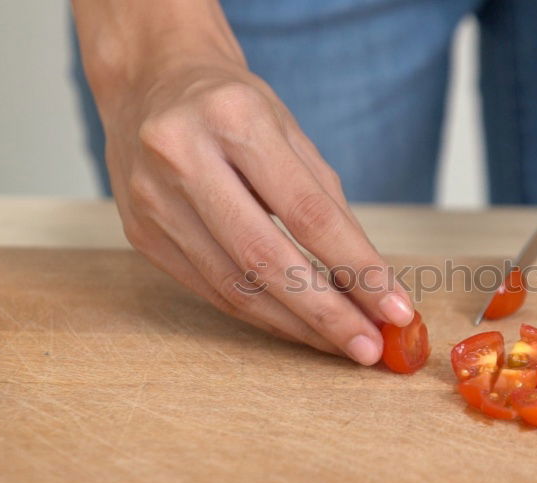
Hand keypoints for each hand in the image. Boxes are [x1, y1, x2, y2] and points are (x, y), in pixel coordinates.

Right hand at [74, 1, 413, 364]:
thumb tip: (371, 281)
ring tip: (341, 343)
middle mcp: (183, 157)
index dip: (357, 268)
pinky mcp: (140, 235)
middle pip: (265, 259)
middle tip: (370, 347)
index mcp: (233, 118)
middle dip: (326, 313)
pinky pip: (210, 290)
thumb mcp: (289, 133)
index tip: (396, 307)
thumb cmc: (232, 105)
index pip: (307, 212)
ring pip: (234, 286)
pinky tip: (296, 326)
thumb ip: (328, 204)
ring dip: (296, 324)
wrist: (150, 82)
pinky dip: (260, 315)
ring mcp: (152, 200)